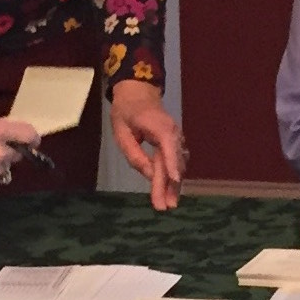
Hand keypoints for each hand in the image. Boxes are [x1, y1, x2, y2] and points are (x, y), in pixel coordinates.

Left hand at [110, 79, 184, 209]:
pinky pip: (176, 162)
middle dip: (169, 185)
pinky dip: (174, 176)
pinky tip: (170, 191)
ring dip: (173, 185)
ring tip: (168, 203)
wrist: (138, 92)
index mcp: (158, 126)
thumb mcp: (122, 132)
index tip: (175, 180)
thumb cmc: (126, 111)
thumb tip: (149, 175)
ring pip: (177, 164)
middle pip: (172, 162)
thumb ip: (134, 154)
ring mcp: (176, 137)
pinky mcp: (175, 143)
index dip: (172, 164)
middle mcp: (173, 132)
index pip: (168, 147)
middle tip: (165, 206)